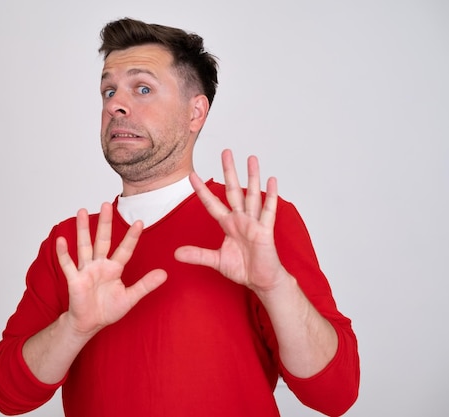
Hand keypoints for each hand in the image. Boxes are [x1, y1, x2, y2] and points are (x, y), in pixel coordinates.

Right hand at [56, 202, 166, 335]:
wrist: (90, 323)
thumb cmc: (108, 309)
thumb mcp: (130, 298)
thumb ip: (145, 285)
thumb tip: (165, 274)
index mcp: (114, 268)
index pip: (125, 249)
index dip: (132, 236)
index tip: (140, 222)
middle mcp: (100, 265)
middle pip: (103, 240)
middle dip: (104, 223)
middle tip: (106, 204)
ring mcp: (86, 270)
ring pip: (84, 246)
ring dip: (83, 229)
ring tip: (82, 211)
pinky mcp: (74, 280)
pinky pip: (68, 265)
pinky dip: (64, 253)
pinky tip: (62, 240)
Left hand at [175, 149, 286, 292]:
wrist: (262, 281)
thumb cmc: (243, 269)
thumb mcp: (216, 261)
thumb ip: (198, 255)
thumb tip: (176, 254)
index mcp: (228, 225)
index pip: (212, 203)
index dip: (202, 190)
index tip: (192, 176)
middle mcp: (241, 219)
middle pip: (233, 190)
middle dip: (229, 171)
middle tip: (226, 152)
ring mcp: (254, 223)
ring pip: (252, 195)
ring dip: (252, 176)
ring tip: (251, 158)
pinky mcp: (265, 231)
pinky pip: (268, 211)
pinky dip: (271, 195)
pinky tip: (272, 180)